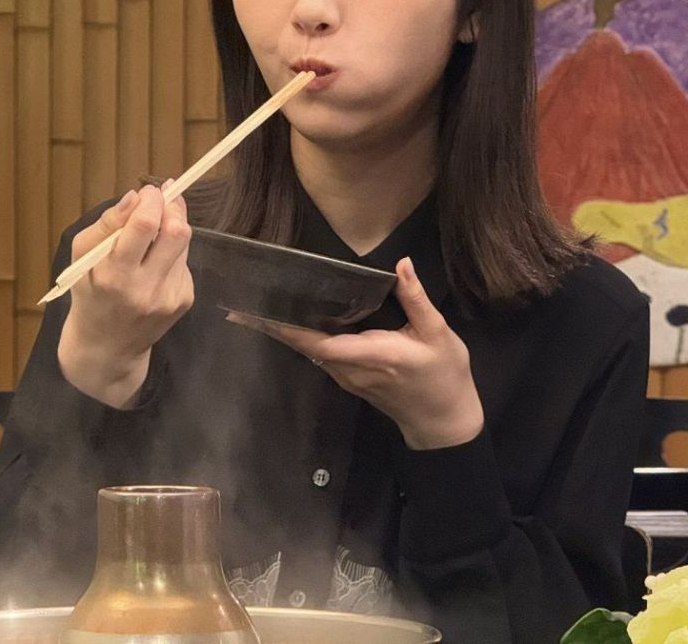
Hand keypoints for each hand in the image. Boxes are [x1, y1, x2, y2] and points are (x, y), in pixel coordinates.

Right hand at [58, 182, 193, 407]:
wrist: (107, 347)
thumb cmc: (89, 294)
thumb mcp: (81, 257)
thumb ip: (106, 224)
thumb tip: (135, 196)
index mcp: (115, 275)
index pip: (146, 226)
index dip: (152, 199)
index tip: (149, 191)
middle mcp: (147, 288)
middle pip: (177, 232)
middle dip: (172, 207)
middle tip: (161, 200)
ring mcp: (169, 296)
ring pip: (184, 243)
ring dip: (171, 229)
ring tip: (152, 236)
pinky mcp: (184, 301)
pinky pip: (184, 262)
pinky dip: (171, 253)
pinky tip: (154, 265)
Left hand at [226, 257, 483, 449]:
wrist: (444, 421)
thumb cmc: (444, 375)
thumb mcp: (438, 334)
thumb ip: (417, 299)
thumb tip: (402, 265)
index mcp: (371, 355)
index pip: (319, 342)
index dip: (287, 328)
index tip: (258, 314)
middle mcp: (351, 369)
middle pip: (305, 346)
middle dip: (274, 326)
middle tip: (243, 303)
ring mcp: (347, 378)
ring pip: (309, 352)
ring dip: (284, 332)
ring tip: (260, 307)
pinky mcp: (349, 379)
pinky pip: (318, 356)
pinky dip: (301, 339)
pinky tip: (292, 321)